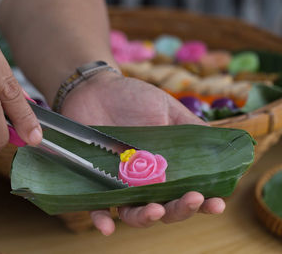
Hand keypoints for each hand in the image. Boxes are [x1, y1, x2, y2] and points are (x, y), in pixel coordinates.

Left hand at [60, 72, 225, 234]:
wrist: (96, 88)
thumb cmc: (133, 98)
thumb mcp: (167, 109)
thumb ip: (191, 130)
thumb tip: (222, 149)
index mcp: (166, 167)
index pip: (188, 191)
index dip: (205, 202)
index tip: (217, 203)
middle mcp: (145, 181)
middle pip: (166, 208)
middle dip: (181, 210)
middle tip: (192, 199)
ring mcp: (120, 184)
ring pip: (134, 213)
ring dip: (146, 218)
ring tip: (155, 210)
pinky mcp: (95, 183)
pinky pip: (97, 207)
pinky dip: (102, 220)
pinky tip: (108, 227)